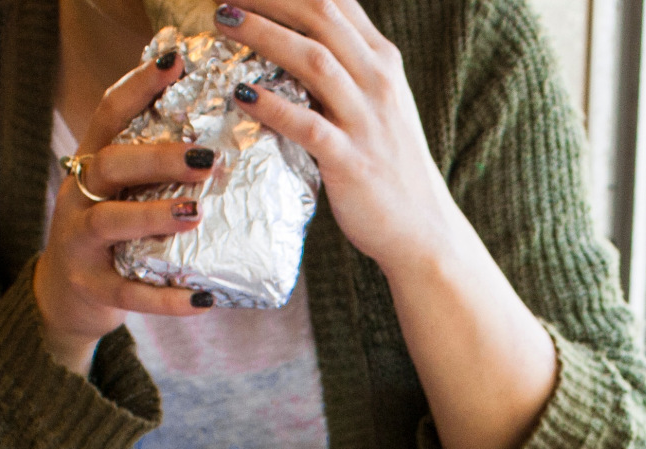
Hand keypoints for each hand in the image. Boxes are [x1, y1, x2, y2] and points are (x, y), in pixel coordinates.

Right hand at [33, 49, 219, 376]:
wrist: (64, 296)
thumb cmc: (110, 234)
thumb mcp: (122, 191)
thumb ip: (154, 166)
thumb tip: (225, 142)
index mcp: (92, 164)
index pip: (110, 114)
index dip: (139, 86)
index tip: (175, 62)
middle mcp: (79, 195)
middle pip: (110, 163)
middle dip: (157, 157)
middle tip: (206, 158)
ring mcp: (78, 241)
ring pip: (109, 221)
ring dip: (152, 216)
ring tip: (194, 214)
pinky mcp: (90, 286)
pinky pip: (128, 294)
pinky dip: (166, 299)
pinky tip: (203, 301)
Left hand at [210, 1, 460, 275]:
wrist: (423, 229)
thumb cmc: (391, 166)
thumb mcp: (377, 103)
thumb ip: (346, 68)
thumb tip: (298, 39)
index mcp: (383, 61)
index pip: (337, 0)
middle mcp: (379, 80)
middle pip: (321, 14)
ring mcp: (368, 120)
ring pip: (313, 59)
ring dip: (263, 34)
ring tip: (223, 21)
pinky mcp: (353, 161)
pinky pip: (307, 125)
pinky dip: (272, 106)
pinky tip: (241, 94)